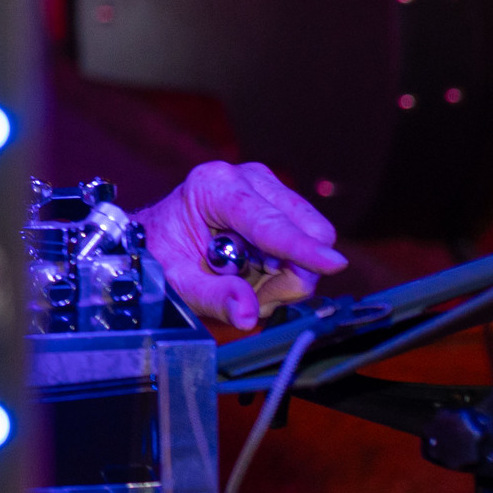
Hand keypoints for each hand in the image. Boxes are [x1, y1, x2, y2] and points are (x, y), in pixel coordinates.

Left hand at [137, 160, 345, 329]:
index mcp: (214, 187)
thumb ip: (212, 297)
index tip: (334, 264)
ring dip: (285, 275)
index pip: (268, 223)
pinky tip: (256, 268)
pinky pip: (308, 247)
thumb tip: (247, 315)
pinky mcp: (282, 203)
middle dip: (288, 274)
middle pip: (306, 231)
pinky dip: (287, 269)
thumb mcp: (176, 280)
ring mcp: (269, 187)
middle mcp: (247, 178)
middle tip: (249, 291)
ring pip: (313, 243)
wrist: (158, 237)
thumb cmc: (162, 253)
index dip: (301, 247)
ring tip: (244, 279)